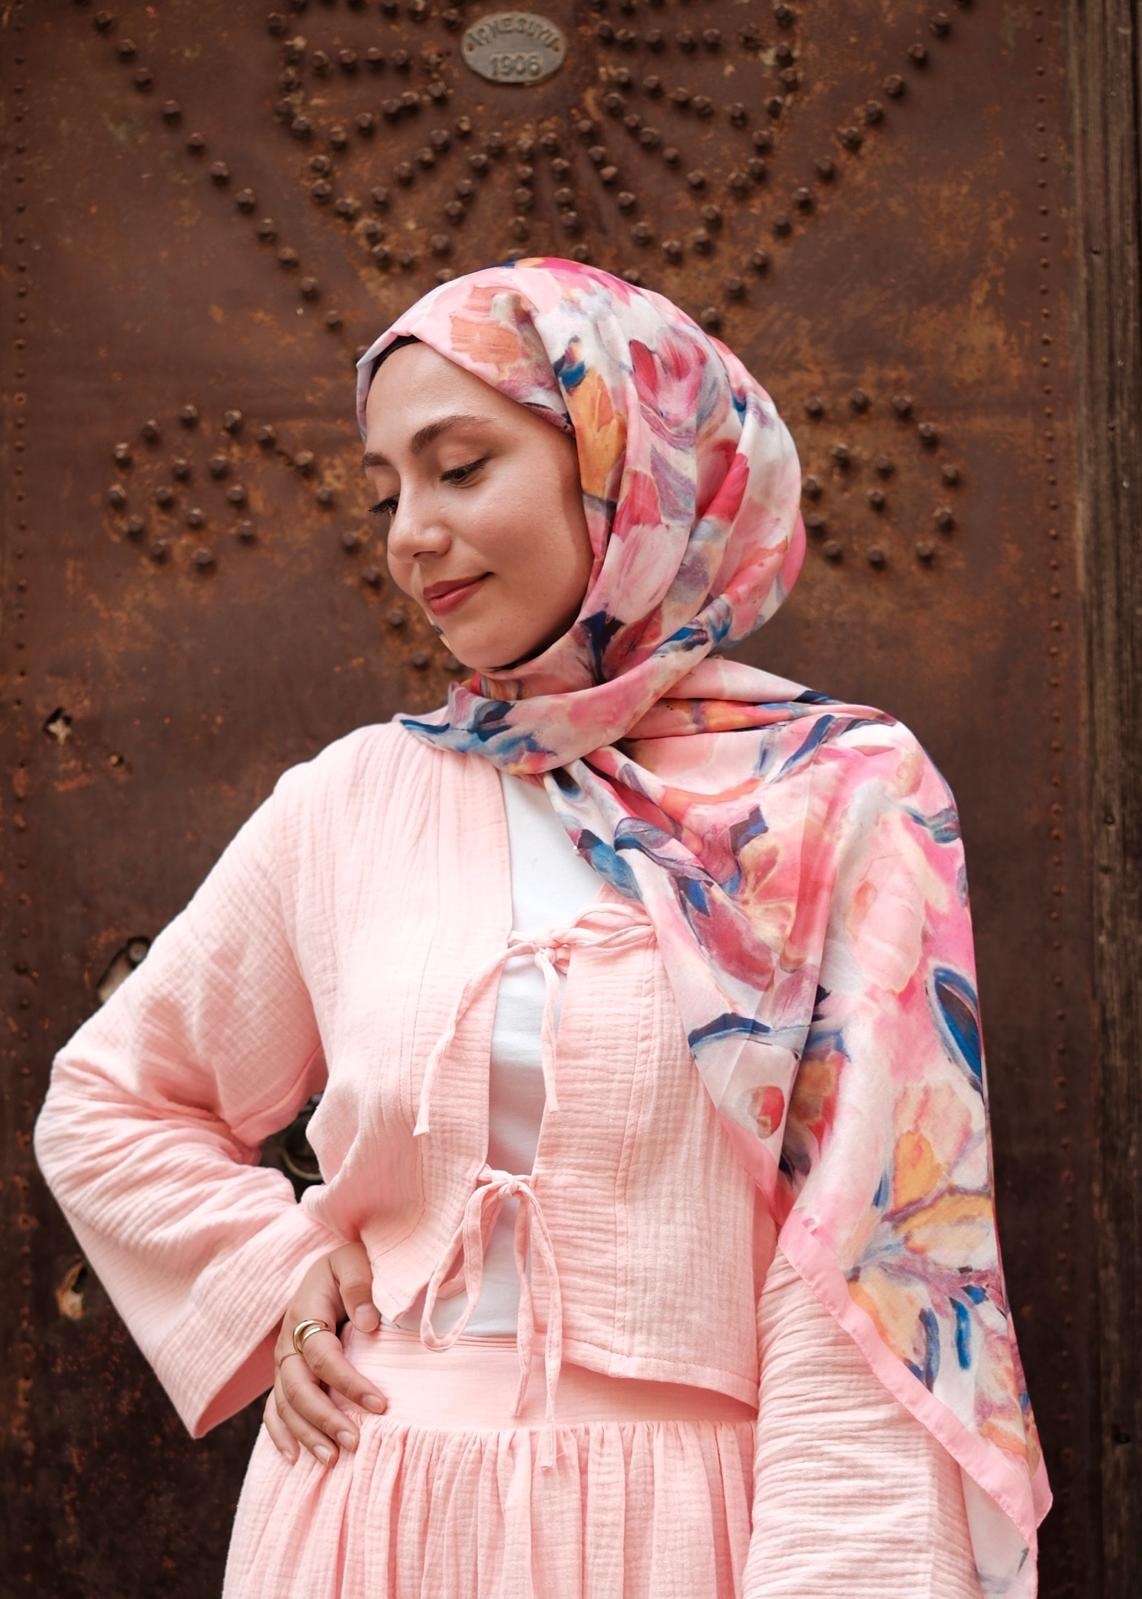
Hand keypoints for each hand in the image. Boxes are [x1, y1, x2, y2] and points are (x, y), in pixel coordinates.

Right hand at [262, 1241, 388, 1464]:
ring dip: (306, 1433)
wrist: (332, 1264)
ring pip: (285, 1404)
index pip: (323, 1356)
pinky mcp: (286, 1374)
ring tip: (332, 1460)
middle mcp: (288, 1342)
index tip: (379, 1405)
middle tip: (354, 1443)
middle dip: (324, 1418)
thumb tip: (367, 1324)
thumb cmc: (350, 1263)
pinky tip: (294, 1458)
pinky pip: (274, 1408)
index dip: (349, 1383)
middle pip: (297, 1387)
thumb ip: (360, 1286)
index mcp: (305, 1313)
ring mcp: (284, 1361)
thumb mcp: (355, 1261)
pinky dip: (280, 1433)